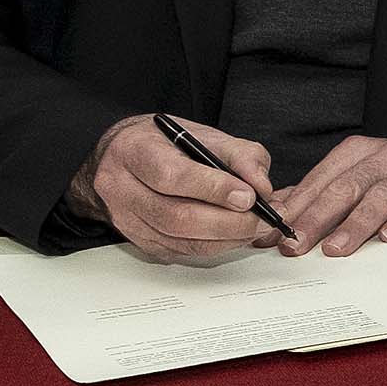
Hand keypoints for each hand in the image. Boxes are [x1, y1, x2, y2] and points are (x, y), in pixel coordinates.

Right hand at [71, 114, 280, 262]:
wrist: (127, 158)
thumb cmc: (165, 145)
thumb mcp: (203, 134)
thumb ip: (239, 155)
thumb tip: (261, 186)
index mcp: (135, 152)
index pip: (171, 176)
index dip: (213, 189)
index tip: (249, 196)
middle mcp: (123, 188)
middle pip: (177, 217)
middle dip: (229, 222)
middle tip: (263, 218)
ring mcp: (129, 220)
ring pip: (181, 240)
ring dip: (227, 237)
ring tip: (256, 226)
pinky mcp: (142, 242)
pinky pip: (183, 251)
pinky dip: (216, 245)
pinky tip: (234, 234)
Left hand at [273, 136, 386, 256]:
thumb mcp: (357, 179)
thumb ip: (319, 195)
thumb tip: (275, 217)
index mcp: (358, 153)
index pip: (320, 181)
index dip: (295, 209)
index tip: (272, 235)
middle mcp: (385, 157)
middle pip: (346, 188)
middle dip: (317, 218)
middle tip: (296, 245)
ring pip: (381, 196)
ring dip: (356, 224)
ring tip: (336, 249)